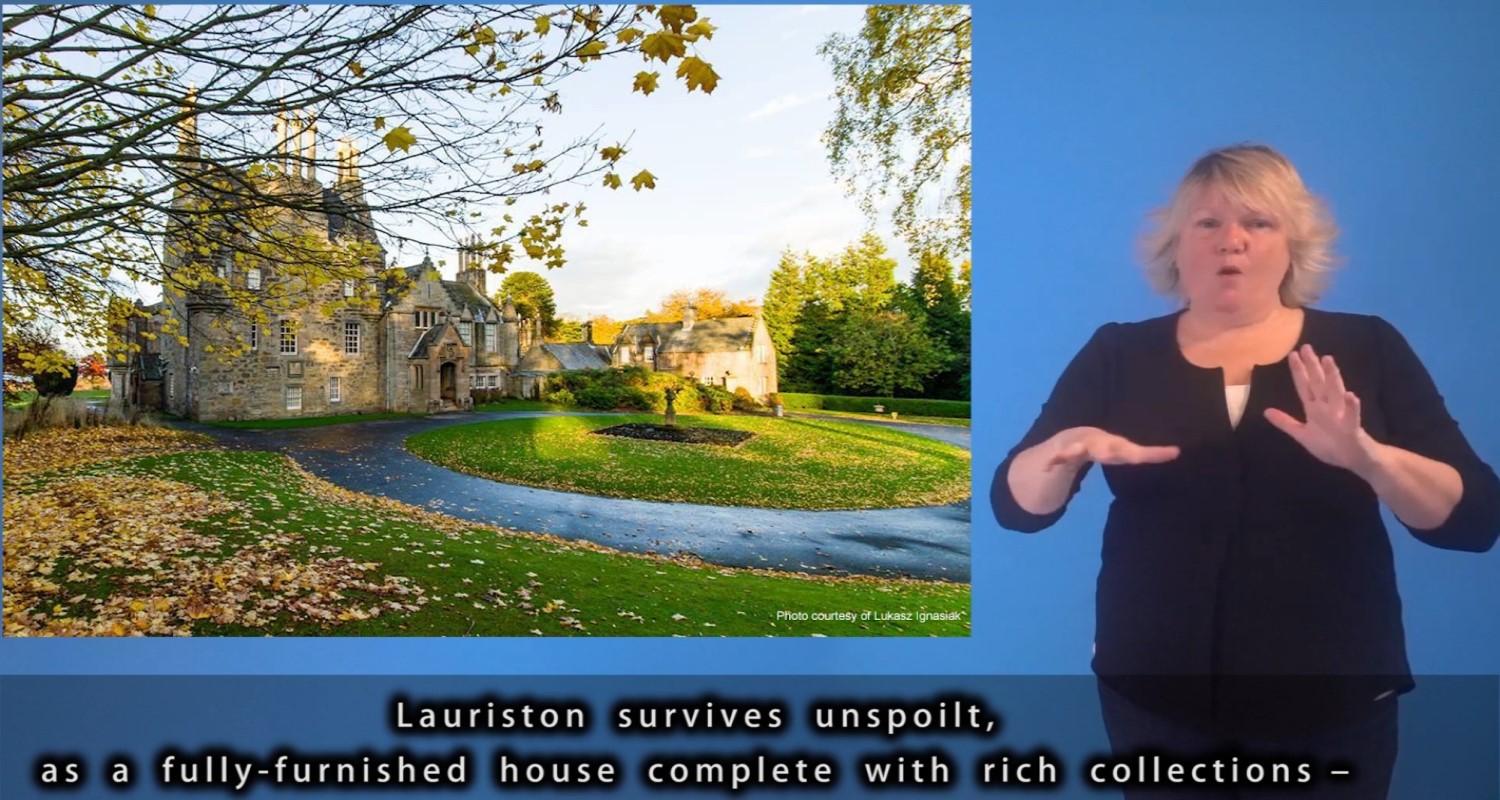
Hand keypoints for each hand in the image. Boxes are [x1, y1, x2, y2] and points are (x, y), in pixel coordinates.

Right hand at [1045, 426, 1180, 470]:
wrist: (1067, 440)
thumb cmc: (1102, 447)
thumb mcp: (1122, 450)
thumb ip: (1147, 454)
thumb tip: (1177, 453)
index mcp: (1115, 446)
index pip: (1138, 453)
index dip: (1156, 454)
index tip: (1175, 453)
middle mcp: (1098, 443)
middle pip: (1108, 449)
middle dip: (1116, 451)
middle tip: (1125, 454)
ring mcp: (1077, 445)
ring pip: (1079, 449)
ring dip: (1078, 450)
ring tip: (1074, 452)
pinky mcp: (1060, 451)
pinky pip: (1055, 458)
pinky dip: (1051, 461)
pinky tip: (1046, 466)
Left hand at [1264, 344, 1380, 473]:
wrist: (1355, 460)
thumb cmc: (1329, 445)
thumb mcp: (1302, 434)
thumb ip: (1286, 422)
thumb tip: (1266, 411)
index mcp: (1315, 409)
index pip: (1305, 386)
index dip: (1299, 371)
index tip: (1293, 354)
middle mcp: (1328, 408)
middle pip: (1319, 383)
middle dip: (1313, 366)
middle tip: (1307, 347)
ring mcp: (1340, 416)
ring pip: (1335, 393)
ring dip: (1332, 377)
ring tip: (1328, 360)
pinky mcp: (1352, 429)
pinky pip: (1352, 417)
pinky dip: (1352, 407)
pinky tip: (1351, 396)